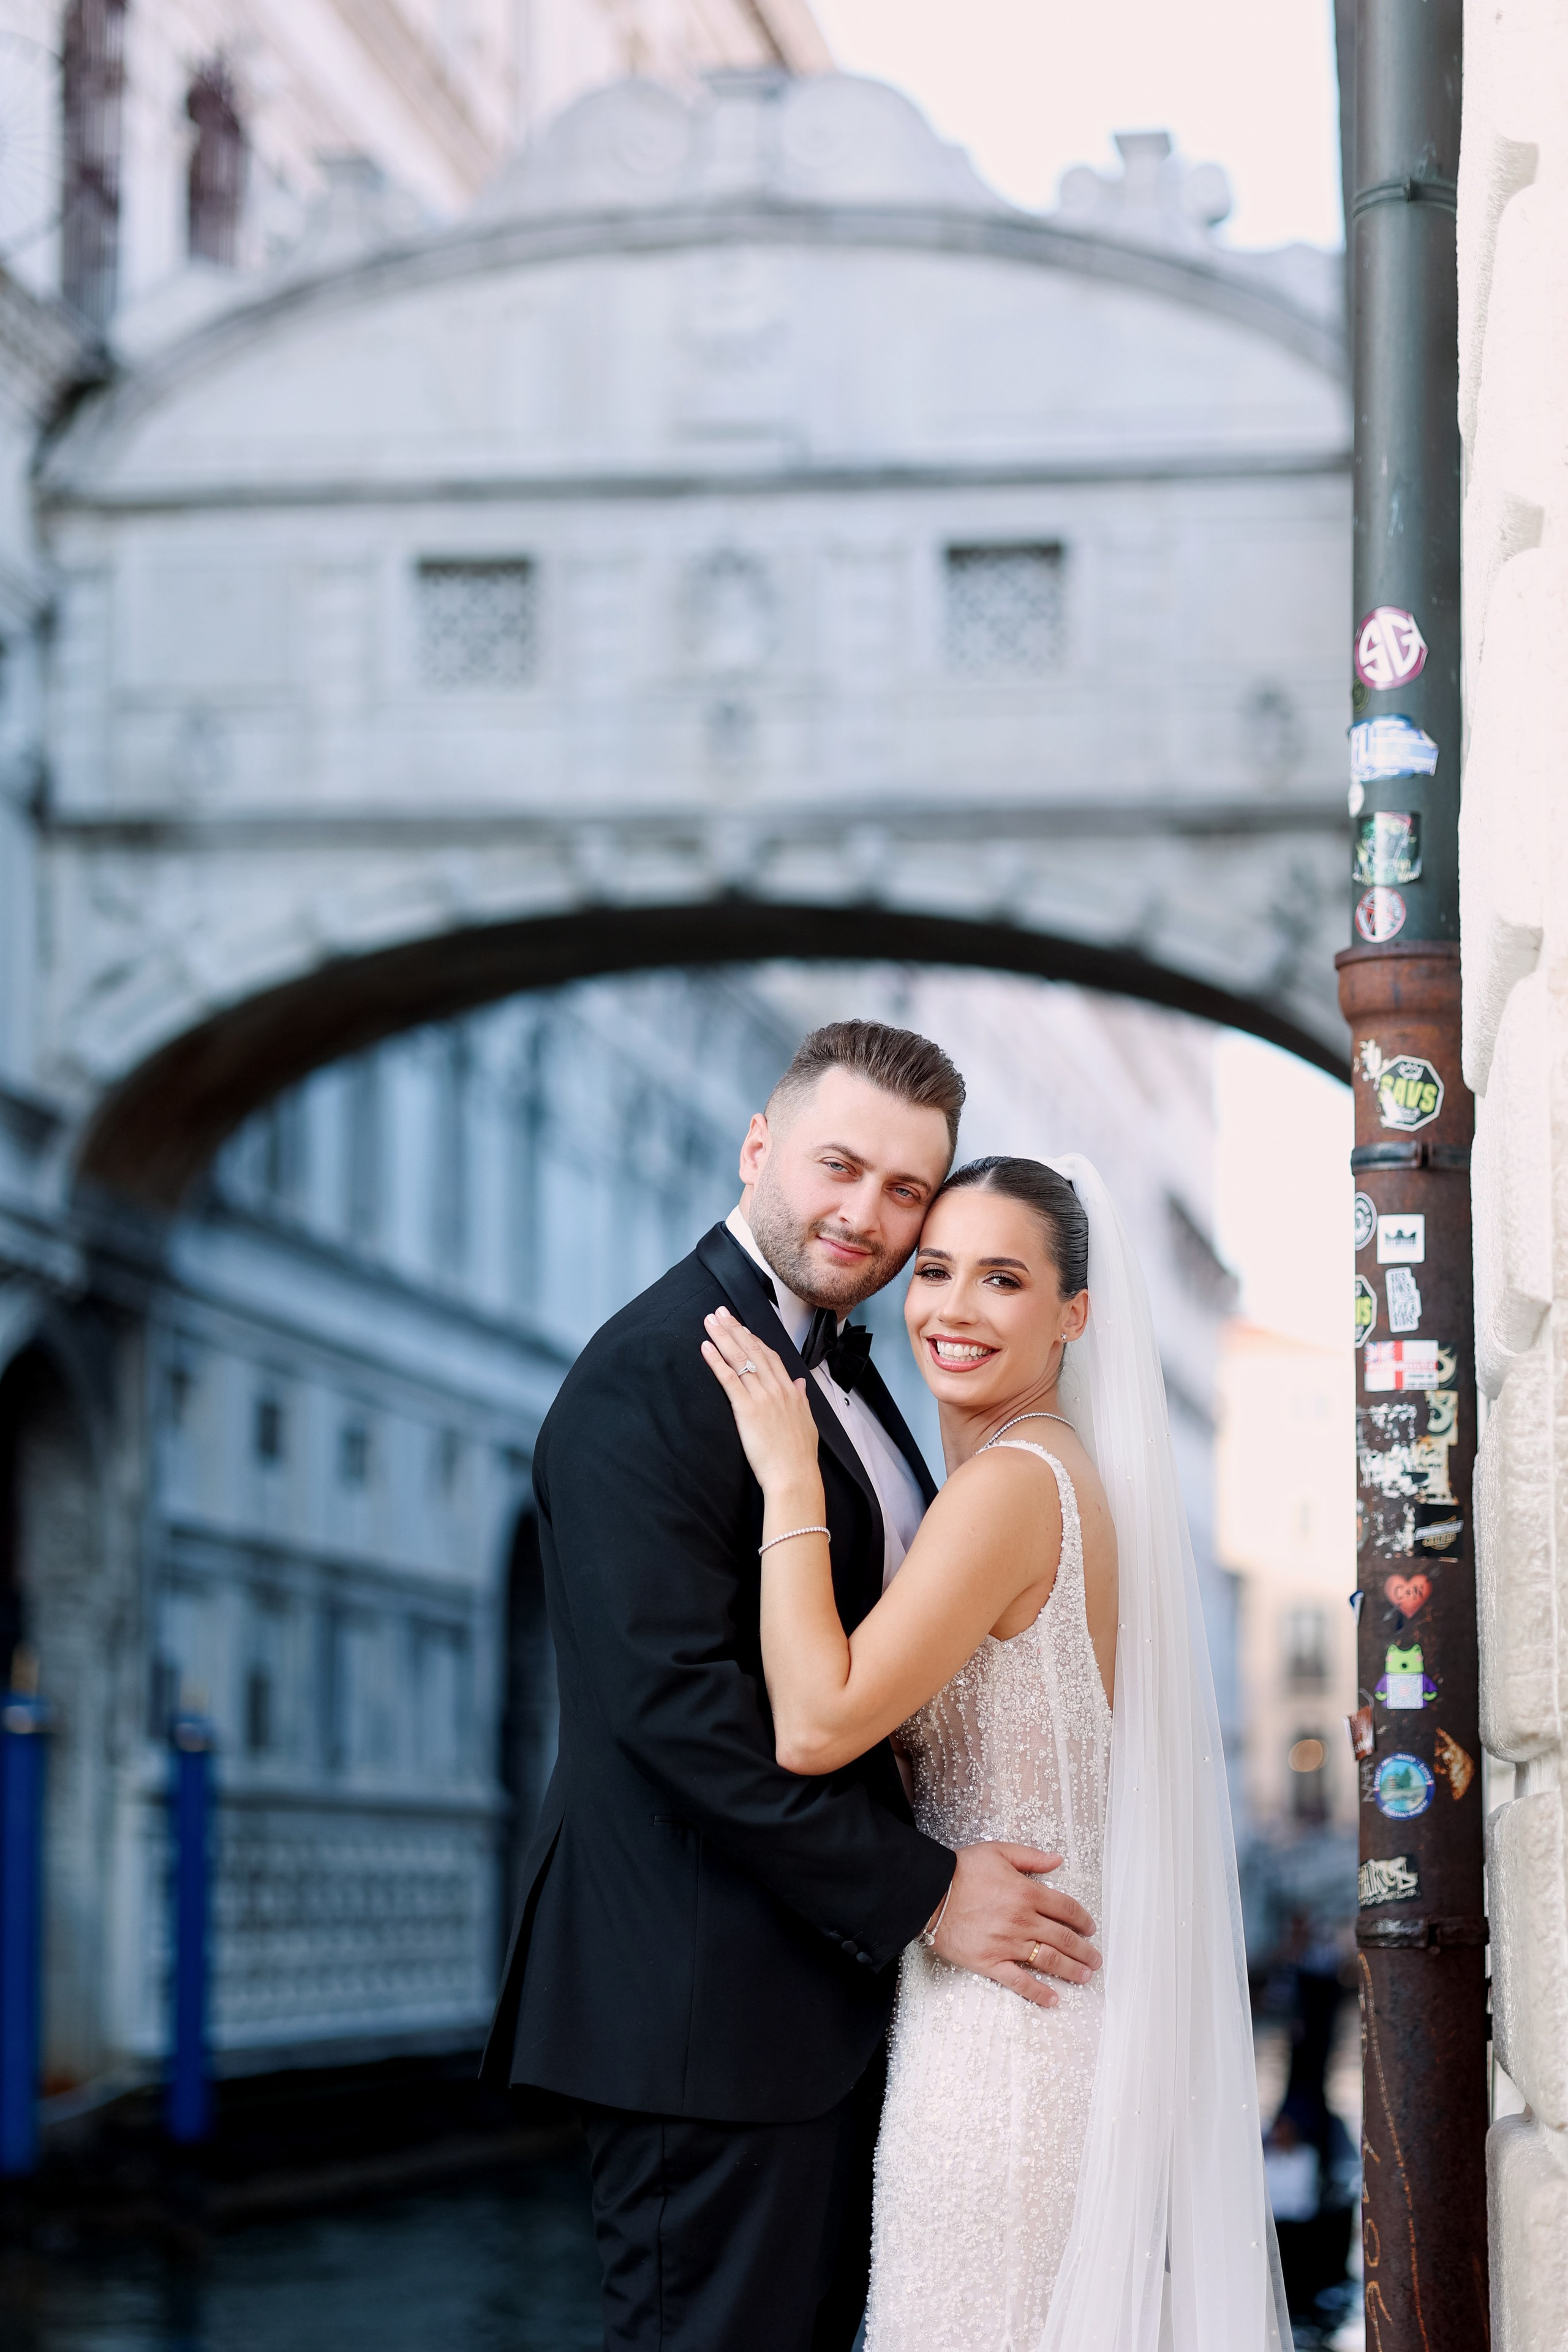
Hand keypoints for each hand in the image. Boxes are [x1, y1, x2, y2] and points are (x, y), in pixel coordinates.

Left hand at [702, 1308, 822, 1495]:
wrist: (794, 1475)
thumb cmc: (798, 1455)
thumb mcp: (807, 1422)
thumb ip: (801, 1400)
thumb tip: (799, 1384)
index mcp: (790, 1391)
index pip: (770, 1356)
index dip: (753, 1338)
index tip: (741, 1326)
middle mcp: (777, 1389)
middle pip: (753, 1350)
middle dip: (735, 1328)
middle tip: (720, 1312)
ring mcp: (762, 1397)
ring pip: (740, 1358)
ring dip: (722, 1337)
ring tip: (709, 1321)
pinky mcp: (746, 1409)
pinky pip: (729, 1379)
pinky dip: (716, 1361)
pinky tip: (706, 1347)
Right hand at [929, 1842, 1100, 2011]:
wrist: (928, 1893)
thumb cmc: (961, 1870)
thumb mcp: (998, 1852)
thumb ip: (1031, 1857)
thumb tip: (1057, 1860)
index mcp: (1026, 1892)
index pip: (1065, 1908)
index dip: (1082, 1919)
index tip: (1090, 1928)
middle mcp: (1022, 1920)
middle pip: (1062, 1938)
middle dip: (1083, 1950)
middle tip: (1095, 1958)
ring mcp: (1007, 1944)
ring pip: (1048, 1960)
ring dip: (1071, 1970)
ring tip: (1085, 1977)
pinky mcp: (990, 1962)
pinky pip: (1019, 1981)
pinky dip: (1038, 1992)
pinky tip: (1053, 1999)